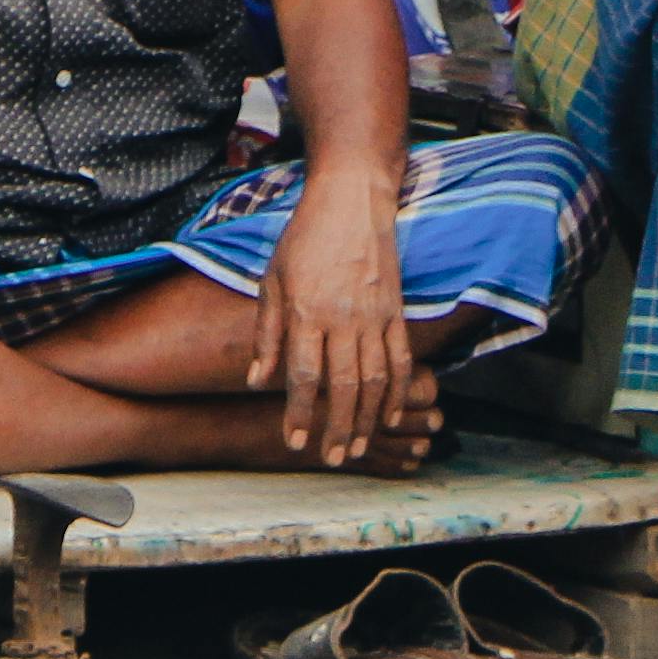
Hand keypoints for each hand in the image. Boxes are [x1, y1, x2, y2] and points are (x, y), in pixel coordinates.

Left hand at [248, 164, 413, 465]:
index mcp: (306, 311)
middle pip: (343, 387)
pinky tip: (390, 414)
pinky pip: (401, 360)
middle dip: (337, 428)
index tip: (295, 442)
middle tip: (333, 458)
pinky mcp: (396, 311)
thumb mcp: (273, 280)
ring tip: (358, 448)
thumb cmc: (304, 238)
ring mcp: (374, 316)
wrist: (352, 200)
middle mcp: (343, 318)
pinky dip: (398, 391)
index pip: (302, 375)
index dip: (299, 413)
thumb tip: (256, 380)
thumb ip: (266, 334)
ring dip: (368, 419)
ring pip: (375, 380)